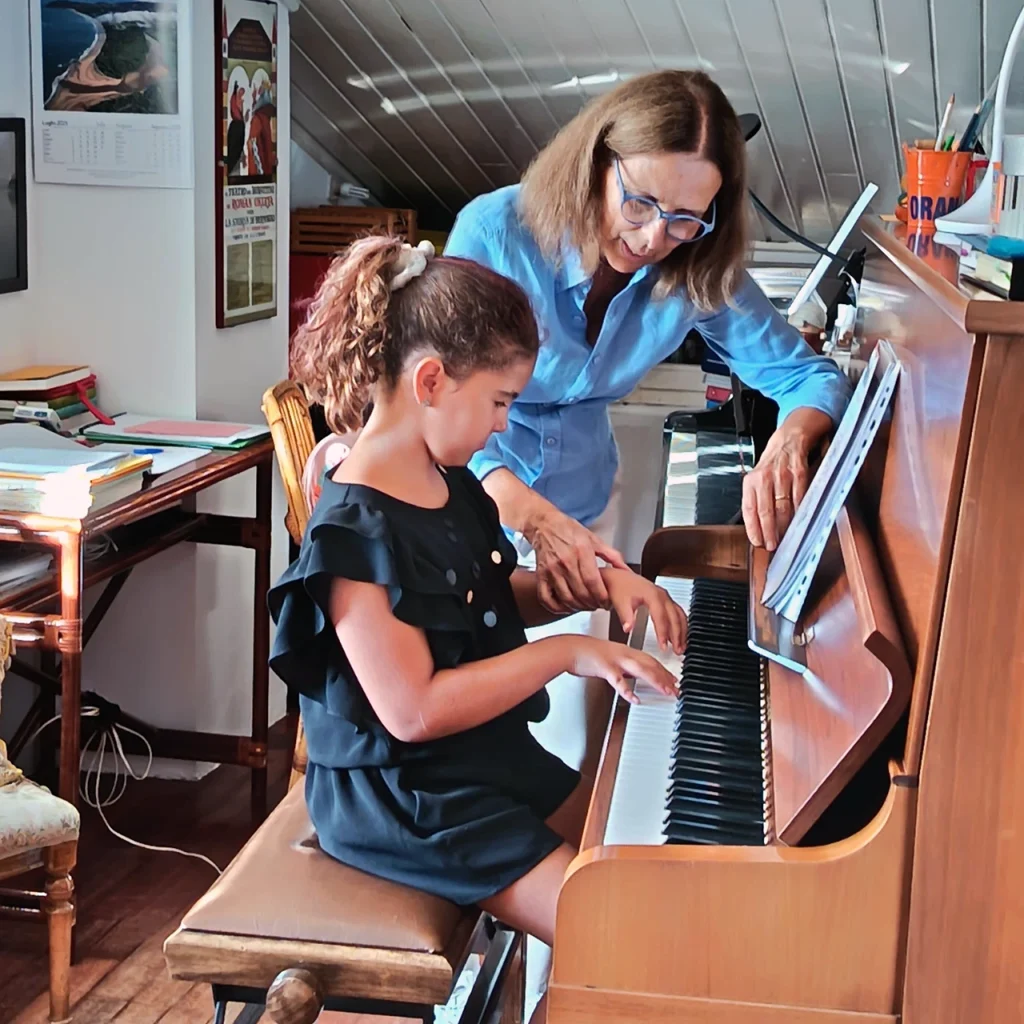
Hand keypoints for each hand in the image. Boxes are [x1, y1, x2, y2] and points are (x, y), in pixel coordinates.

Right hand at [526, 506, 628, 613]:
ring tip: (586, 605)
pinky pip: (546, 598)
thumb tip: (626, 570)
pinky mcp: (540, 575)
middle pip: (581, 593)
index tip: (606, 601)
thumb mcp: (593, 539)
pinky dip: (556, 607)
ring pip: (566, 598)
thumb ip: (612, 555)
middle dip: (593, 604)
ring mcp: (551, 569)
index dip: (601, 596)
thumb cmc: (569, 530)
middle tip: (598, 605)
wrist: (544, 524)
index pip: (593, 582)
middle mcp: (566, 561)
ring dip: (578, 607)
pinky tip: (566, 606)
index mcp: (582, 551)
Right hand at [567, 636, 678, 704]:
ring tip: (666, 691)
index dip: (663, 670)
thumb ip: (620, 666)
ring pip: (641, 670)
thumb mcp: (608, 657)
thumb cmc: (585, 653)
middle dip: (665, 677)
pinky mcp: (604, 668)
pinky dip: (628, 691)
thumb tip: (628, 677)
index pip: (650, 660)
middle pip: (650, 664)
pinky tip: (635, 699)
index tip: (673, 679)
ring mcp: (615, 660)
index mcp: (625, 651)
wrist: (569, 648)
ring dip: (656, 680)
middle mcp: (623, 654)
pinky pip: (619, 681)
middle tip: (676, 688)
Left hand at [600, 568, 686, 654]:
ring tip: (681, 647)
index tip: (663, 647)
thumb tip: (628, 629)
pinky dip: (681, 625)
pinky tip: (679, 636)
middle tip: (677, 651)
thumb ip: (626, 617)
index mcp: (653, 595)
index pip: (661, 617)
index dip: (663, 633)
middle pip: (674, 617)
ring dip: (682, 632)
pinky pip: (678, 613)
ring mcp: (666, 597)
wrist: (619, 578)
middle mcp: (662, 595)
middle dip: (677, 635)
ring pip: (680, 615)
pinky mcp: (666, 600)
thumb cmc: (620, 588)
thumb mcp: (621, 603)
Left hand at [741, 410, 828, 550]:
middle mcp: (764, 478)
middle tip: (771, 546)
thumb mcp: (758, 478)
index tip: (757, 542)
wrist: (789, 438)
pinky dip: (800, 512)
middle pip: (766, 511)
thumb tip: (758, 527)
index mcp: (751, 481)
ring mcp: (782, 475)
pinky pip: (800, 497)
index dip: (753, 528)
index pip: (749, 509)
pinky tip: (799, 523)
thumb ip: (757, 499)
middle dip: (769, 532)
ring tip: (784, 539)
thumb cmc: (772, 463)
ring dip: (784, 526)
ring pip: (783, 507)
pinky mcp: (799, 472)